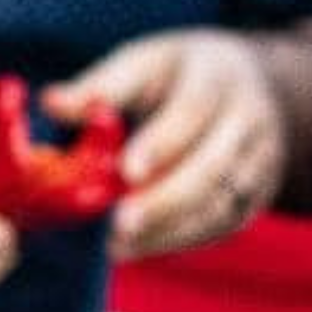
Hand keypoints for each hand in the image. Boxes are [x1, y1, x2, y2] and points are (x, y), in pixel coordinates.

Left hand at [47, 29, 285, 260]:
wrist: (245, 84)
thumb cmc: (175, 75)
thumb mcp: (142, 62)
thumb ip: (102, 86)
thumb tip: (52, 104)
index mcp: (216, 78)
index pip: (192, 112)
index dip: (161, 144)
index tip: (126, 171)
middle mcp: (247, 121)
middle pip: (213, 166)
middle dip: (166, 199)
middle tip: (119, 226)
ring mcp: (259, 160)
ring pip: (221, 202)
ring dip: (171, 229)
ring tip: (118, 246)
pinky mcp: (255, 193)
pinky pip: (224, 223)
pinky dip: (182, 240)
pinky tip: (138, 248)